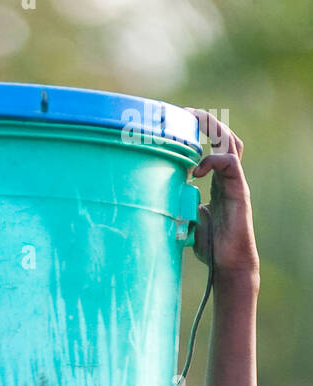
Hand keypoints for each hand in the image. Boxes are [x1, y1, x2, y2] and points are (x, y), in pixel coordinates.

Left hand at [187, 109, 258, 285]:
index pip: (213, 144)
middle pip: (224, 135)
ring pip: (230, 143)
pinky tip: (197, 169)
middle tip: (185, 113)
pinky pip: (230, 164)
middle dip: (206, 120)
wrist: (228, 265)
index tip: (179, 122)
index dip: (199, 130)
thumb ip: (178, 206)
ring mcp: (235, 183)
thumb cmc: (210, 246)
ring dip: (213, 129)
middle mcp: (227, 177)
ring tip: (195, 123)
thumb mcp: (187, 220)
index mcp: (217, 180)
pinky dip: (214, 160)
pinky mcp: (239, 192)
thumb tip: (155, 202)